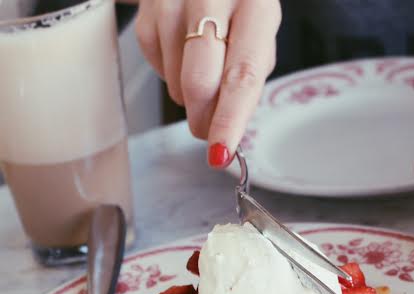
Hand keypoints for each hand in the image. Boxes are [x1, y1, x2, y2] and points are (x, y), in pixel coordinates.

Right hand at [135, 0, 280, 166]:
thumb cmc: (240, 10)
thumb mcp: (259, 37)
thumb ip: (247, 82)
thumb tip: (227, 131)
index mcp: (255, 8)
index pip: (241, 76)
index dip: (229, 120)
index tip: (220, 152)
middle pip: (199, 83)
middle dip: (203, 121)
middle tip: (208, 132)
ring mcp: (174, 2)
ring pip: (175, 82)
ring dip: (190, 97)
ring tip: (204, 70)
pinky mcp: (148, 9)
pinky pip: (156, 66)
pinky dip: (171, 75)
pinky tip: (185, 54)